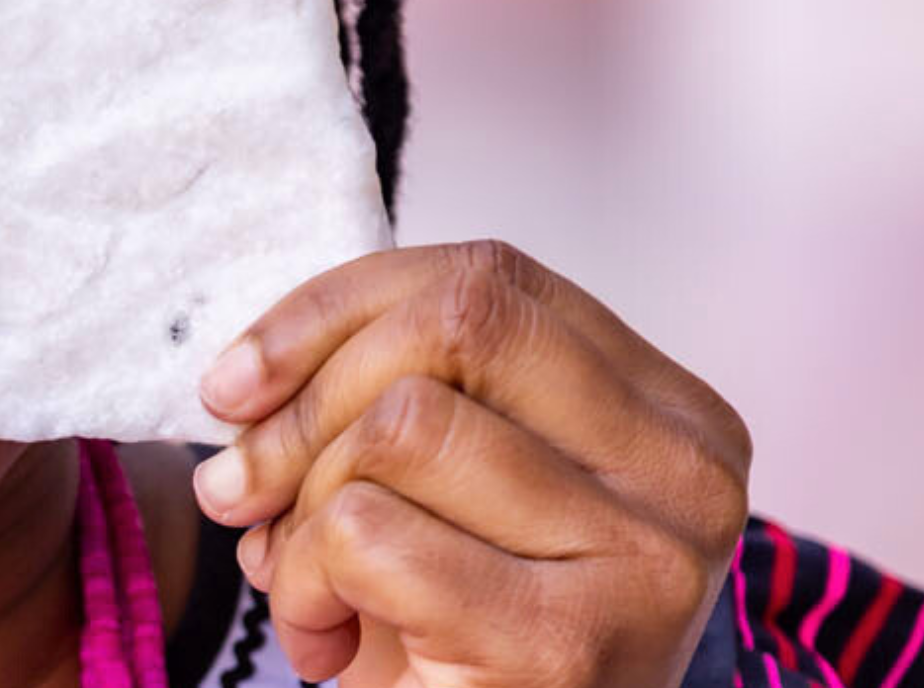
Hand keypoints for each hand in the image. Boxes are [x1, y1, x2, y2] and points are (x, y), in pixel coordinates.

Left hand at [189, 240, 751, 687]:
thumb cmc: (467, 643)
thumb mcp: (444, 496)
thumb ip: (382, 398)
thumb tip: (244, 381)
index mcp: (669, 416)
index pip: (488, 279)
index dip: (334, 310)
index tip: (238, 380)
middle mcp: (685, 475)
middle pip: (451, 328)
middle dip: (306, 401)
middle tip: (244, 490)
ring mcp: (644, 561)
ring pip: (401, 424)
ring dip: (300, 511)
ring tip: (305, 586)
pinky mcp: (568, 644)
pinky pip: (366, 533)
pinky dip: (302, 583)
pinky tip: (323, 641)